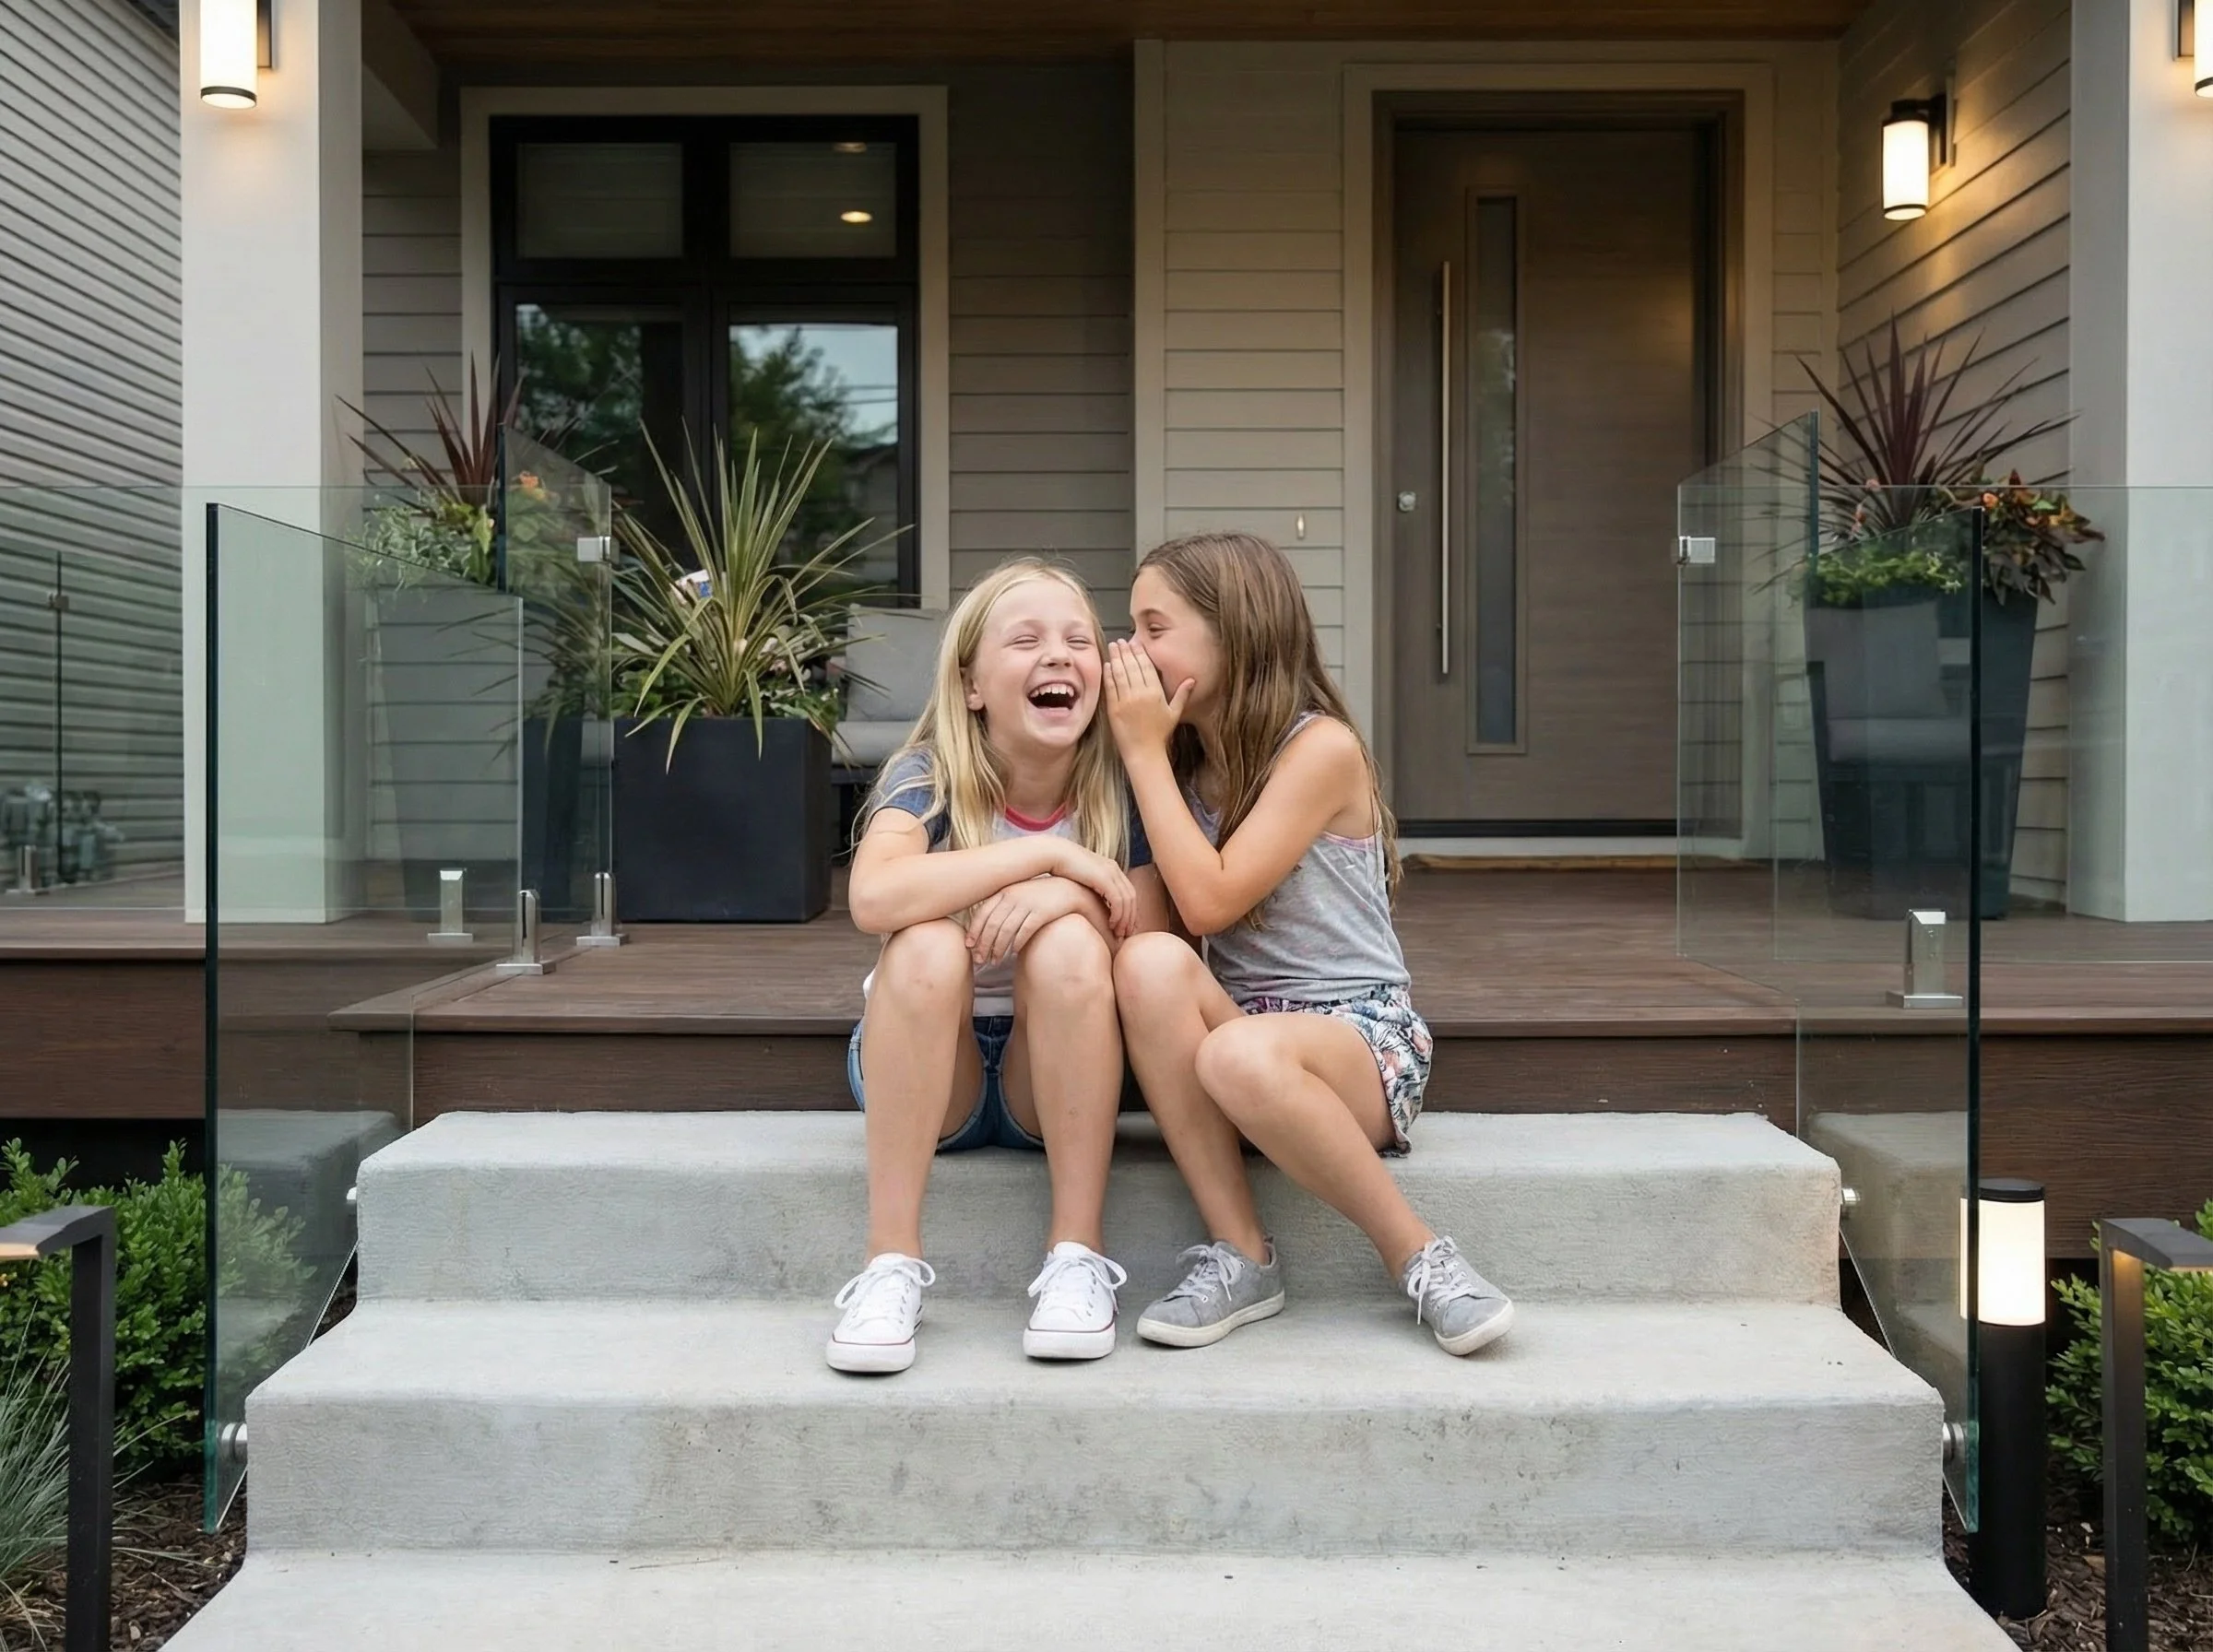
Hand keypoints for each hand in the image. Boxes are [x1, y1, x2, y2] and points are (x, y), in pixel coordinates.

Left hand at [966, 876, 1082, 965]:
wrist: (1066, 889)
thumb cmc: (1038, 896)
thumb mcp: (1017, 895)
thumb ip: (1001, 906)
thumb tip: (984, 928)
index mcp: (1003, 892)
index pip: (983, 913)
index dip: (974, 931)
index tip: (968, 946)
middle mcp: (1013, 896)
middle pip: (992, 924)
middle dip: (984, 944)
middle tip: (979, 960)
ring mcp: (1027, 904)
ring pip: (1006, 930)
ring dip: (998, 948)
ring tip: (995, 961)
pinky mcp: (1042, 912)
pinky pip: (1025, 931)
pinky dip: (1017, 943)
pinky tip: (1013, 953)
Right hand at [1047, 842, 1135, 935]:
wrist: (1055, 854)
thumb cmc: (1062, 868)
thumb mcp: (1081, 877)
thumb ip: (1090, 886)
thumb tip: (1092, 899)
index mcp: (1111, 868)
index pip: (1128, 891)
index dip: (1129, 909)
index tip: (1125, 925)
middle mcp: (1114, 869)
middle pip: (1131, 896)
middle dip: (1131, 916)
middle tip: (1126, 933)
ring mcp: (1111, 872)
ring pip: (1127, 900)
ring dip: (1125, 919)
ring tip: (1119, 932)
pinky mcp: (1105, 878)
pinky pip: (1118, 900)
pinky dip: (1118, 914)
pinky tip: (1111, 924)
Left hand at [1105, 638, 1191, 758]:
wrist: (1144, 752)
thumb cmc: (1160, 734)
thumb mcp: (1174, 713)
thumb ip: (1182, 694)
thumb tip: (1192, 680)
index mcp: (1156, 693)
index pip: (1146, 667)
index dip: (1140, 653)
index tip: (1135, 643)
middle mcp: (1140, 694)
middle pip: (1132, 667)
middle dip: (1126, 652)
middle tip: (1121, 641)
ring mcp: (1126, 701)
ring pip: (1120, 674)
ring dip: (1116, 658)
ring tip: (1113, 647)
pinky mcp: (1114, 709)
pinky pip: (1110, 688)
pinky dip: (1108, 675)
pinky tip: (1108, 665)